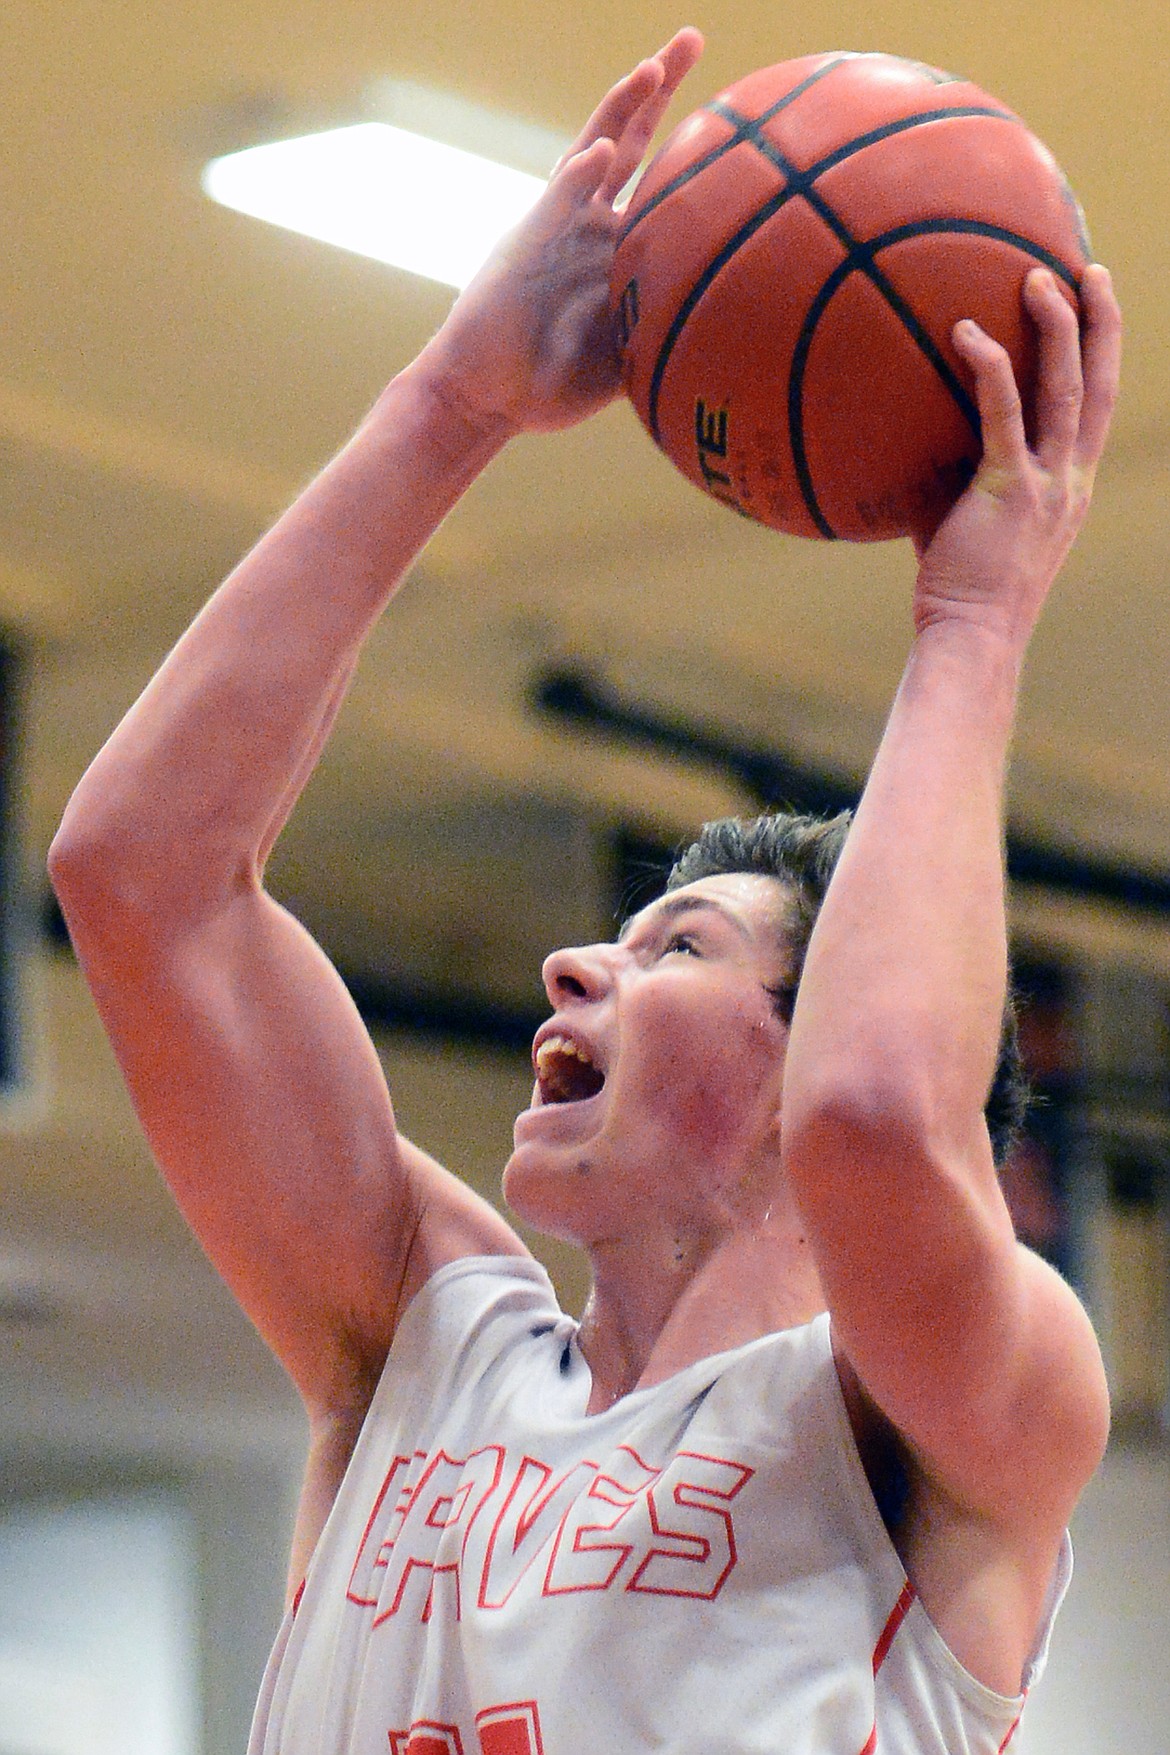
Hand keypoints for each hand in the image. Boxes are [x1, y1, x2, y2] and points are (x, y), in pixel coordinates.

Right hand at [415, 28, 703, 437]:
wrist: (487, 397)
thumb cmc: (551, 386)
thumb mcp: (625, 363)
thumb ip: (666, 339)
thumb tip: (732, 347)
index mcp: (618, 246)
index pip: (662, 179)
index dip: (694, 143)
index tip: (739, 110)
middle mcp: (590, 222)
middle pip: (630, 139)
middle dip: (657, 87)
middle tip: (690, 37)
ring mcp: (560, 223)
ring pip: (595, 149)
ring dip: (621, 108)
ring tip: (651, 67)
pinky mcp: (527, 240)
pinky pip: (557, 199)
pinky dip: (578, 176)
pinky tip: (598, 152)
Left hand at [910, 263, 1120, 646]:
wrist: (972, 637)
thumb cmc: (958, 590)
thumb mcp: (968, 523)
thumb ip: (955, 478)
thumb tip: (906, 439)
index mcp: (1070, 488)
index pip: (1097, 408)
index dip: (1102, 355)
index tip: (1095, 308)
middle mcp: (1071, 481)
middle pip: (1101, 385)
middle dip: (1102, 322)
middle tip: (1087, 269)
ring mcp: (1047, 485)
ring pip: (1067, 388)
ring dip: (1057, 327)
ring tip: (1036, 277)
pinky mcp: (1009, 490)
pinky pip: (1003, 414)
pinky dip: (987, 367)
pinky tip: (963, 332)